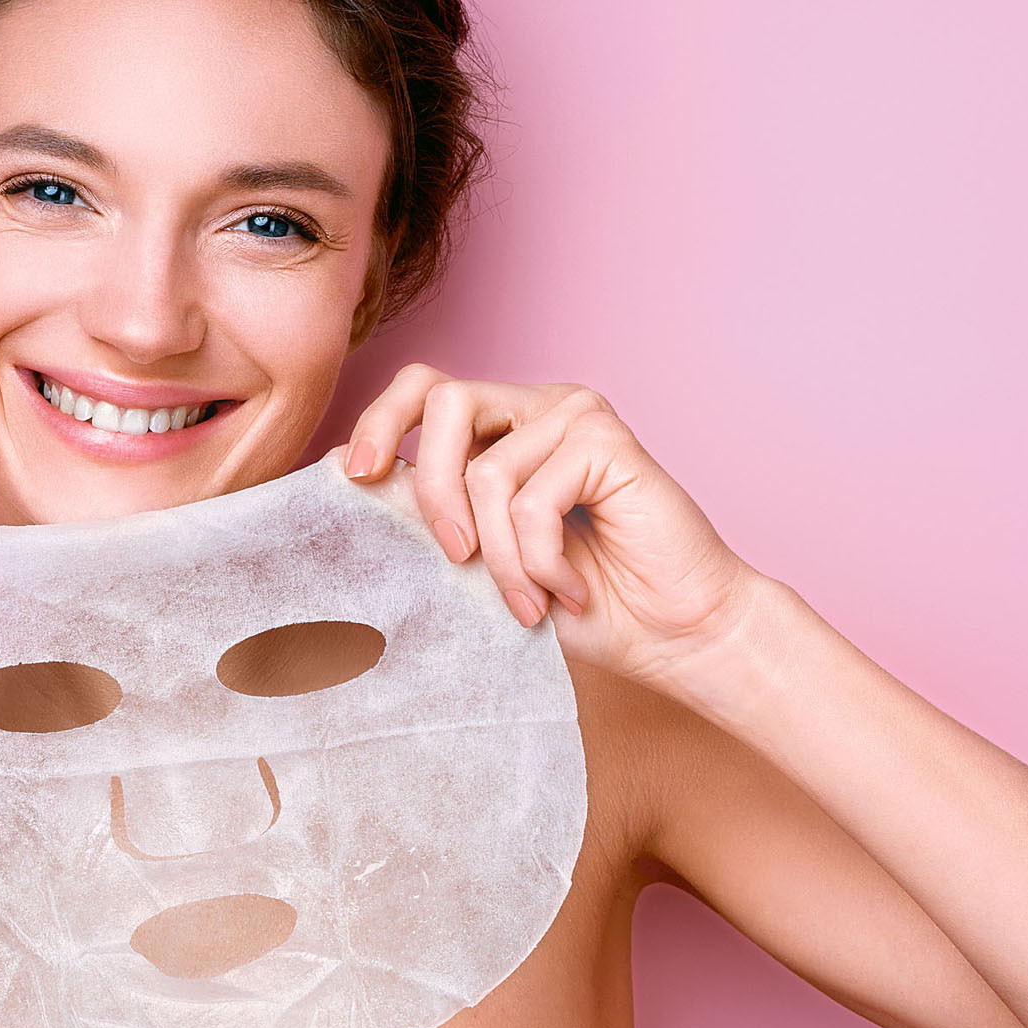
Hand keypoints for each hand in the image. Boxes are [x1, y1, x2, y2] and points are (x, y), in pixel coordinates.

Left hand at [342, 365, 763, 688]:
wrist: (673, 637)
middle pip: (444, 400)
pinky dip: (540, 562)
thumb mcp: (483, 561)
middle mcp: (538, 408)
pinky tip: (569, 592)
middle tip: (453, 556)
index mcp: (503, 428)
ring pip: (487, 472)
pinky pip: (533, 500)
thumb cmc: (578, 606)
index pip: (422, 390)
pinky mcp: (609, 441)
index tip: (356, 477)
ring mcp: (576, 417)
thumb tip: (354, 486)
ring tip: (528, 603)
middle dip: (433, 488)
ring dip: (500, 558)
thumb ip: (435, 517)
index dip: (379, 422)